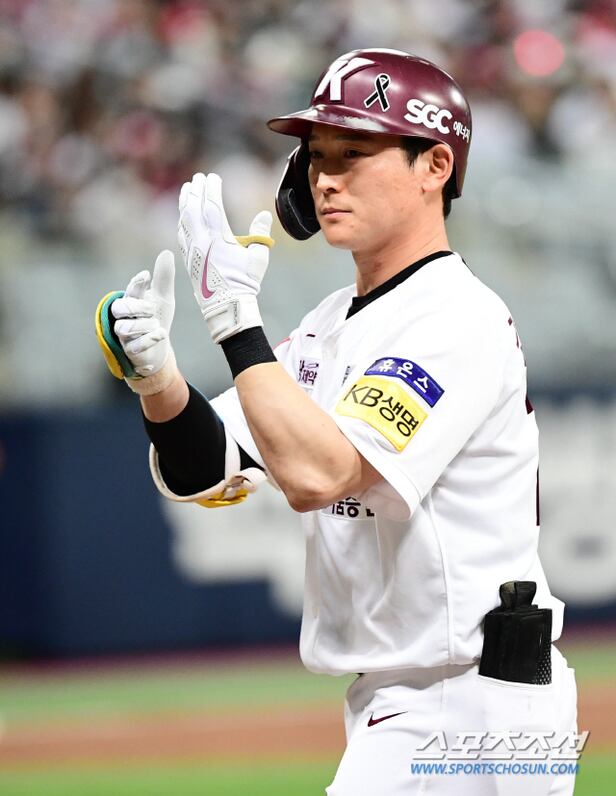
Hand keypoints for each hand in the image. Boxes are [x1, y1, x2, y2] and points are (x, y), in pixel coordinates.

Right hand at [110, 249, 177, 393]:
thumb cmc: (157, 318)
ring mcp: (125, 335)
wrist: (159, 348)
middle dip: (136, 307)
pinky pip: (135, 346)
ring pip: (124, 328)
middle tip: (151, 309)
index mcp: (132, 301)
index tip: (146, 275)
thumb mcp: (163, 298)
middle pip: (119, 308)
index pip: (130, 290)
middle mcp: (124, 317)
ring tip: (156, 324)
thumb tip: (166, 252)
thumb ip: (163, 278)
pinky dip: (149, 339)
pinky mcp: (131, 351)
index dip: (136, 283)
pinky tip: (161, 333)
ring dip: (143, 325)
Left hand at [178, 172, 273, 343]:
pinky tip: (182, 216)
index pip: (212, 206)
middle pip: (194, 209)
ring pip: (184, 220)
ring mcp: (192, 251)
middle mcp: (201, 242)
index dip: (212, 189)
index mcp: (218, 239)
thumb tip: (263, 215)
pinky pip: (181, 235)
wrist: (227, 307)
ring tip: (186, 190)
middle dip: (195, 191)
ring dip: (184, 203)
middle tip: (197, 178)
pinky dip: (181, 221)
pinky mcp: (188, 260)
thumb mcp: (258, 257)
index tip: (212, 176)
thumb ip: (259, 234)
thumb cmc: (245, 283)